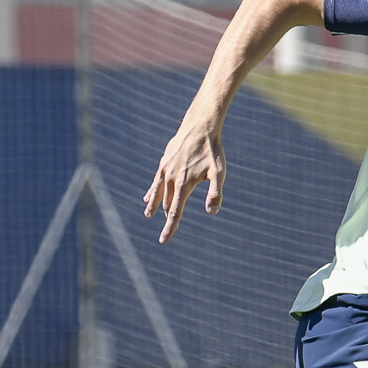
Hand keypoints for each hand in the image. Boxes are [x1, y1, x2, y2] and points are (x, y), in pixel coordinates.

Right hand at [143, 116, 225, 242]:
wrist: (200, 127)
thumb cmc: (212, 151)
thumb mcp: (219, 173)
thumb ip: (215, 194)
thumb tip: (212, 212)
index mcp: (183, 185)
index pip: (175, 212)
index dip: (169, 228)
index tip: (163, 241)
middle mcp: (171, 179)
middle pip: (167, 204)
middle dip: (167, 218)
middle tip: (167, 230)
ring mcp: (165, 169)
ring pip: (157, 192)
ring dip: (154, 205)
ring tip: (149, 214)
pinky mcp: (164, 162)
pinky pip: (156, 180)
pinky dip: (152, 190)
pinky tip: (148, 196)